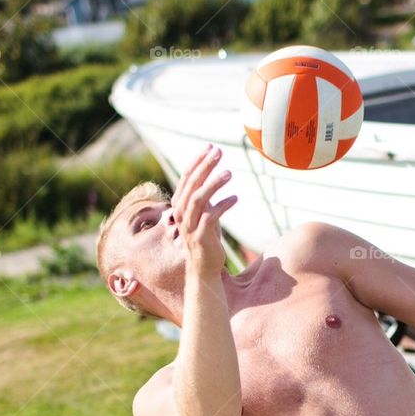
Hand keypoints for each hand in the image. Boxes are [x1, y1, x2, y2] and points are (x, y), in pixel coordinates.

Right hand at [173, 144, 236, 275]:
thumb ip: (204, 194)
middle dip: (205, 167)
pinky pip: (210, 218)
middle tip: (220, 153)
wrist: (204, 268)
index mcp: (180, 205)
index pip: (186, 178)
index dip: (197, 162)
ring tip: (229, 173)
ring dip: (213, 184)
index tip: (210, 147)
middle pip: (191, 184)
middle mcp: (181, 214)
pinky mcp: (200, 238)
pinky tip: (235, 198)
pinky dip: (222, 206)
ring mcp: (189, 227)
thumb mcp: (203, 212)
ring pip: (198, 199)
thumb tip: (213, 172)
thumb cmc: (206, 237)